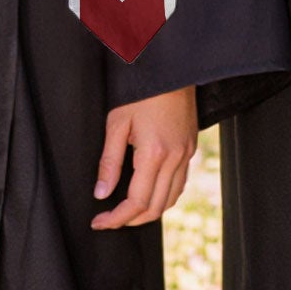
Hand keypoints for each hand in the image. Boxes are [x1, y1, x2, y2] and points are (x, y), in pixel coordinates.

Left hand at [91, 85, 197, 229]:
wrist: (171, 68)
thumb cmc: (142, 91)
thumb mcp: (117, 123)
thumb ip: (109, 162)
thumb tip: (101, 193)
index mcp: (154, 153)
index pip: (136, 202)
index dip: (116, 218)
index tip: (99, 221)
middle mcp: (175, 157)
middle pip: (155, 207)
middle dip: (131, 220)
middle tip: (109, 219)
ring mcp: (186, 153)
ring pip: (171, 199)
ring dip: (149, 211)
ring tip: (127, 211)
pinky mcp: (191, 147)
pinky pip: (180, 183)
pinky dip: (164, 196)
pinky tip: (149, 192)